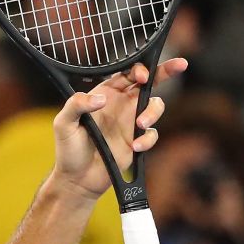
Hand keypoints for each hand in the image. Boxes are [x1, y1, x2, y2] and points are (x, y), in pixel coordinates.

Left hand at [50, 59, 187, 203]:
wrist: (77, 179)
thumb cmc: (68, 149)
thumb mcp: (64, 124)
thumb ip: (76, 105)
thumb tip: (100, 98)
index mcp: (104, 94)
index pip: (125, 74)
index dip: (138, 69)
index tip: (143, 76)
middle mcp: (120, 105)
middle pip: (149, 82)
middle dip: (165, 71)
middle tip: (180, 65)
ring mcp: (130, 123)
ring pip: (155, 106)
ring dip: (152, 113)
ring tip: (140, 125)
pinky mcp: (137, 141)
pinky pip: (152, 134)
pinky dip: (147, 139)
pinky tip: (135, 147)